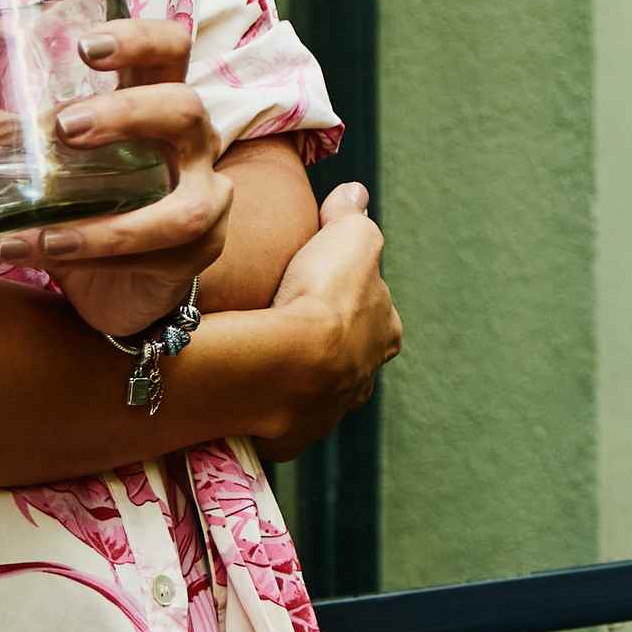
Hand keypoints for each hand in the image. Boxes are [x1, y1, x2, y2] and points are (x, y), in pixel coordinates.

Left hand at [0, 11, 230, 343]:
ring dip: (112, 215)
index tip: (85, 46)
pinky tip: (46, 255)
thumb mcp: (30, 163)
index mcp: (150, 99)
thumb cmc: (79, 201)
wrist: (118, 283)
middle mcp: (187, 143)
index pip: (169, 47)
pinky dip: (97, 256)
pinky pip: (155, 256)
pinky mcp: (195, 254)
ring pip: (186, 198)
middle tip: (65, 127)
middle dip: (128, 113)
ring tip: (46, 224)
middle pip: (184, 106)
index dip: (138, 39)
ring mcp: (201, 198)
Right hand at [227, 182, 397, 456]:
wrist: (289, 361)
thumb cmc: (327, 293)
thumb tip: (354, 193)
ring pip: (314, 388)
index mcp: (385, 333)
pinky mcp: (290, 438)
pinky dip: (265, 404)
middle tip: (288, 322)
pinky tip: (246, 390)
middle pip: (345, 353)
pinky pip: (277, 417)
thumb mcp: (349, 235)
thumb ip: (353, 214)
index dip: (349, 291)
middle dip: (325, 340)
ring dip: (295, 375)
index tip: (321, 283)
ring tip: (264, 358)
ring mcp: (328, 412)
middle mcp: (364, 379)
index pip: (371, 308)